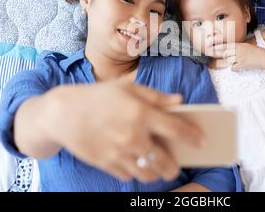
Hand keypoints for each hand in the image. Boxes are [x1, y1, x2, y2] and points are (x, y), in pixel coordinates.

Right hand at [46, 82, 203, 182]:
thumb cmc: (98, 97)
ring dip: (157, 173)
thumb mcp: (127, 88)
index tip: (202, 142)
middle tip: (176, 164)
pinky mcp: (106, 164)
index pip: (176, 129)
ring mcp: (119, 153)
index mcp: (141, 113)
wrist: (62, 113)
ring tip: (159, 168)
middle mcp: (132, 136)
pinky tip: (135, 164)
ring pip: (148, 173)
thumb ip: (156, 96)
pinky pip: (128, 176)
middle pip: (164, 160)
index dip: (193, 136)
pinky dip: (135, 173)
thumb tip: (180, 101)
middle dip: (174, 166)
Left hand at [215, 42, 264, 69]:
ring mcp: (240, 57)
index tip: (212, 48)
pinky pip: (233, 67)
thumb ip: (239, 46)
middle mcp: (239, 50)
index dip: (218, 47)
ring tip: (231, 61)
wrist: (264, 57)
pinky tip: (236, 67)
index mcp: (240, 45)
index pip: (226, 45)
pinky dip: (233, 68)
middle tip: (218, 55)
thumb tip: (231, 48)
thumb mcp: (247, 46)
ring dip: (228, 61)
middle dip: (221, 55)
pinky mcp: (243, 64)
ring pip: (228, 59)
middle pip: (225, 52)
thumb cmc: (256, 51)